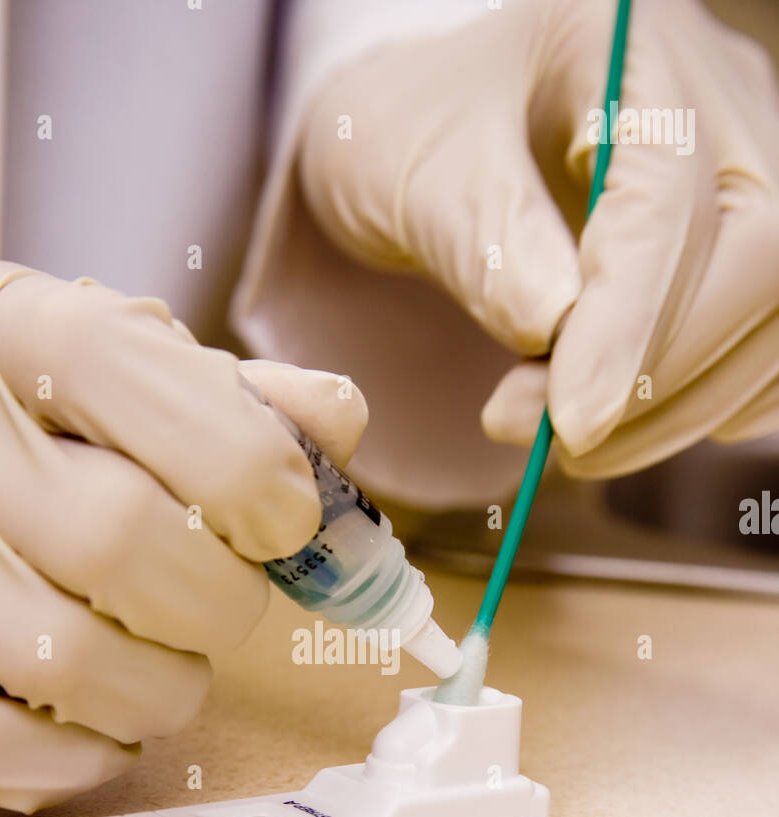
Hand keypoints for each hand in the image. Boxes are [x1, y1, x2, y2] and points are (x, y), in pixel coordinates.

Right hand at [0, 263, 366, 809]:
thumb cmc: (49, 432)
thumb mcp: (136, 376)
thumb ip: (238, 397)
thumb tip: (335, 421)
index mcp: (5, 333)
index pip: (121, 368)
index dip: (242, 459)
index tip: (288, 518)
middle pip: (114, 539)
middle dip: (218, 599)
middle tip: (223, 602)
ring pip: (65, 661)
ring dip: (162, 688)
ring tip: (164, 663)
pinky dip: (77, 755)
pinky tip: (98, 718)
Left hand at [298, 0, 778, 476]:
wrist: (435, 138)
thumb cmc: (414, 136)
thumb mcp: (409, 172)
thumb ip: (481, 237)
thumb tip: (552, 325)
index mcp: (621, 44)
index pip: (667, 189)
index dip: (628, 320)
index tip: (573, 421)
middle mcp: (714, 94)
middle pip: (759, 253)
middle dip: (657, 375)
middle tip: (551, 437)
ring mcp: (746, 166)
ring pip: (774, 313)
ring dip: (676, 407)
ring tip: (565, 432)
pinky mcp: (748, 241)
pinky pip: (766, 347)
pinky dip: (702, 404)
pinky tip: (621, 417)